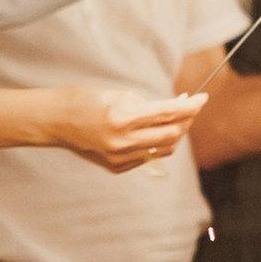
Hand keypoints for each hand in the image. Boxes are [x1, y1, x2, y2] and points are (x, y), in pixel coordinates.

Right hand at [41, 85, 208, 170]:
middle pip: (171, 135)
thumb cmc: (86, 100)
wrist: (56, 120)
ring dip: (174, 134)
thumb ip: (148, 104)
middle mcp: (123, 140)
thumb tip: (177, 106)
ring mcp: (119, 157)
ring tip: (172, 120)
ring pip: (164, 150)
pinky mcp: (116, 166)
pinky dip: (155, 144)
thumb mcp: (118, 95)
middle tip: (190, 109)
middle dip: (186, 121)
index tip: (203, 98)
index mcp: (122, 117)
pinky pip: (148, 157)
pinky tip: (150, 133)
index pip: (168, 113)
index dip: (190, 106)